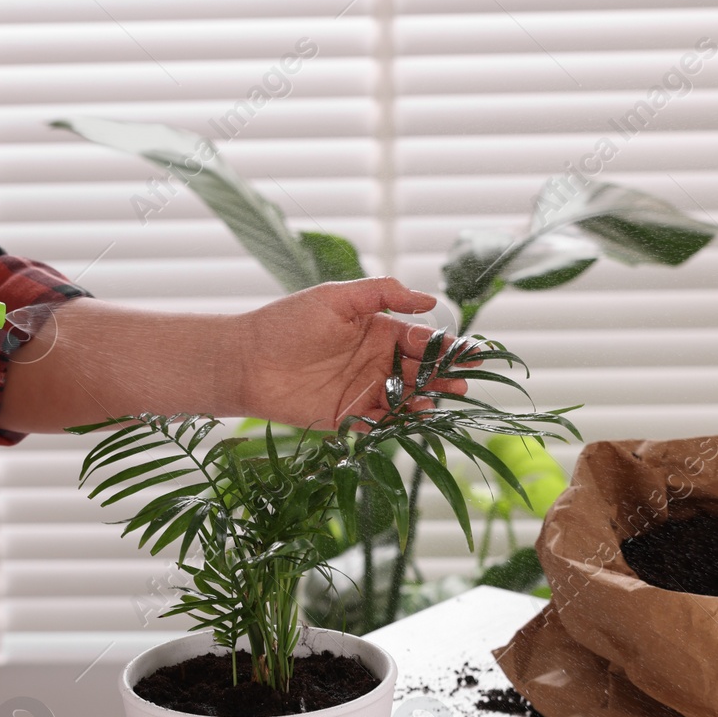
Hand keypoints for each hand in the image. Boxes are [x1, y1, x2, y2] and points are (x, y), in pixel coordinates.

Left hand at [237, 278, 465, 430]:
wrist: (246, 361)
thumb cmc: (287, 323)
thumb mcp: (337, 298)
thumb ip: (382, 293)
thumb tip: (429, 300)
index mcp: (378, 331)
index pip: (420, 338)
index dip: (447, 346)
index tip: (471, 353)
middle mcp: (375, 362)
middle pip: (420, 371)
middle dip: (444, 376)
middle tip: (463, 383)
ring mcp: (363, 391)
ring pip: (406, 398)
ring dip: (426, 400)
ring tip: (439, 399)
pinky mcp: (348, 418)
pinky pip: (381, 423)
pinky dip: (399, 423)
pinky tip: (413, 418)